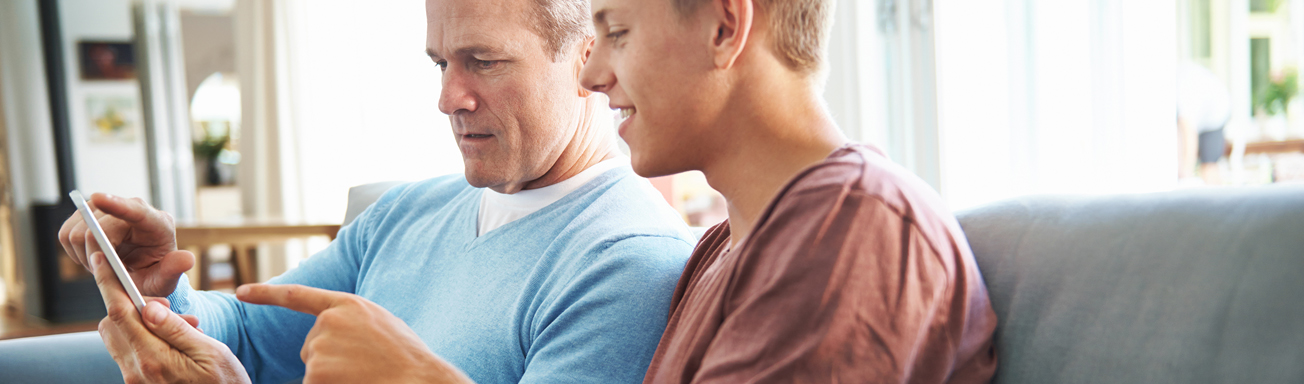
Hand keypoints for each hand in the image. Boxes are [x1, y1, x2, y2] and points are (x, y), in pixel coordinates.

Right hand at [59, 193, 193, 296]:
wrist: (143, 270)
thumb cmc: (156, 274)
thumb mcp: (166, 279)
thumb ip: (174, 270)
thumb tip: (186, 259)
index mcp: (157, 223)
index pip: (136, 210)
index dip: (116, 205)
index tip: (99, 198)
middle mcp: (133, 208)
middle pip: (95, 230)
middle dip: (97, 257)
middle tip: (111, 270)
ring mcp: (107, 208)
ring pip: (76, 233)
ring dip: (86, 256)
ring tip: (107, 263)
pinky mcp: (86, 214)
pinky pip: (65, 234)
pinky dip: (75, 252)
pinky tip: (95, 257)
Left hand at [91, 252, 249, 383]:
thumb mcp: (210, 352)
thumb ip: (176, 329)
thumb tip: (147, 307)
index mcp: (153, 359)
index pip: (121, 313)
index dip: (108, 282)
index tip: (100, 258)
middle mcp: (137, 371)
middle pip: (112, 324)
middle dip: (129, 304)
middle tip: (166, 306)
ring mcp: (135, 380)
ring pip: (118, 338)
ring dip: (138, 323)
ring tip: (179, 327)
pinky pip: (129, 353)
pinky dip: (144, 339)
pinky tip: (174, 344)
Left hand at [236, 284, 474, 383]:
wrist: (418, 379)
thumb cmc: (406, 357)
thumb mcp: (380, 324)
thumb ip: (351, 321)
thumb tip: (324, 334)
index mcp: (347, 305)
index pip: (297, 296)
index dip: (266, 294)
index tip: (240, 292)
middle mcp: (329, 321)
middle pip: (311, 345)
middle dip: (331, 358)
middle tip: (365, 364)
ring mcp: (321, 347)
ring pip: (314, 367)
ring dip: (334, 375)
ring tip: (364, 373)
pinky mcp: (316, 373)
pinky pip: (314, 383)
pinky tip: (356, 381)